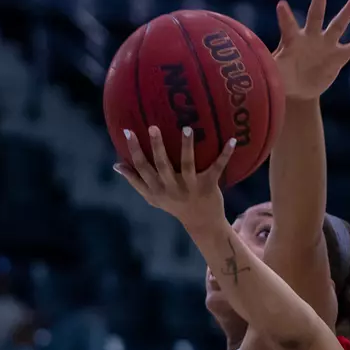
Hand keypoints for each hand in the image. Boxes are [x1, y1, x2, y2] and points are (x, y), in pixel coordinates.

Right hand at [115, 126, 236, 229]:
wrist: (202, 223)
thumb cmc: (174, 205)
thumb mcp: (152, 197)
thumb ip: (135, 181)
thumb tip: (117, 165)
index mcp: (156, 189)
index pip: (142, 168)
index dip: (134, 150)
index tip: (128, 132)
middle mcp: (172, 188)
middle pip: (161, 166)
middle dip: (157, 147)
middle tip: (153, 127)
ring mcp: (191, 187)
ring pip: (187, 165)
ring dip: (187, 147)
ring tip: (187, 128)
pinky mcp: (209, 186)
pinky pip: (216, 168)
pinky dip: (225, 155)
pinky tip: (232, 140)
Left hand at [274, 0, 349, 100]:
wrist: (299, 88)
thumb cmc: (283, 77)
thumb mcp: (275, 75)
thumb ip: (268, 70)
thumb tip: (254, 72)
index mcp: (293, 40)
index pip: (288, 26)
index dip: (285, 17)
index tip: (281, 5)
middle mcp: (310, 37)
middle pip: (315, 15)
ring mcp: (326, 45)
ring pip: (338, 25)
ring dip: (347, 12)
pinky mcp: (338, 56)